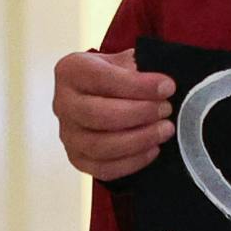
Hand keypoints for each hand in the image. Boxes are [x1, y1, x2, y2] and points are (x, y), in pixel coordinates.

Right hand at [56, 47, 171, 181]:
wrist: (102, 95)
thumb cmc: (115, 77)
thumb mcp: (124, 61)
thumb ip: (139, 67)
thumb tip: (163, 85)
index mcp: (71, 71)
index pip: (102, 78)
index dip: (138, 85)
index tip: (167, 87)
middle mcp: (63, 103)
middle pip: (97, 114)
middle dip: (139, 114)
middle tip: (166, 110)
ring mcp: (67, 134)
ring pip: (99, 145)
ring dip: (138, 139)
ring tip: (165, 130)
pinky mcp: (77, 158)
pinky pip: (103, 168)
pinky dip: (132, 162)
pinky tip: (153, 149)